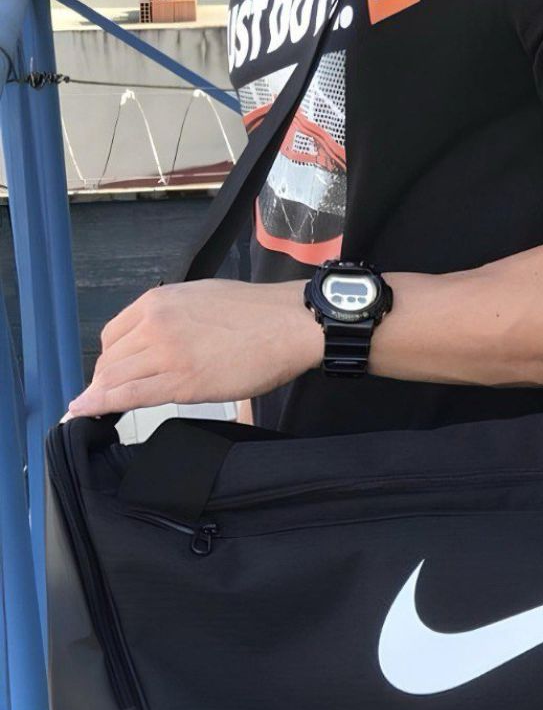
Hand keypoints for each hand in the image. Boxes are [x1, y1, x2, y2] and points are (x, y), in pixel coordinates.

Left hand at [67, 280, 322, 417]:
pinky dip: (102, 405)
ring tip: (97, 407)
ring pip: (114, 378)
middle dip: (107, 379)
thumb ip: (172, 316)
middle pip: (110, 359)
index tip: (115, 372)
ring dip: (104, 394)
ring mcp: (167, 353)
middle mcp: (155, 324)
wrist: (289, 324)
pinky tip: (87, 412)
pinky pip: (130, 396)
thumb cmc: (256, 312)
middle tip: (112, 395)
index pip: (113, 335)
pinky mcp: (182, 382)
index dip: (111, 358)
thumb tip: (159, 338)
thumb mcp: (200, 297)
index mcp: (159, 301)